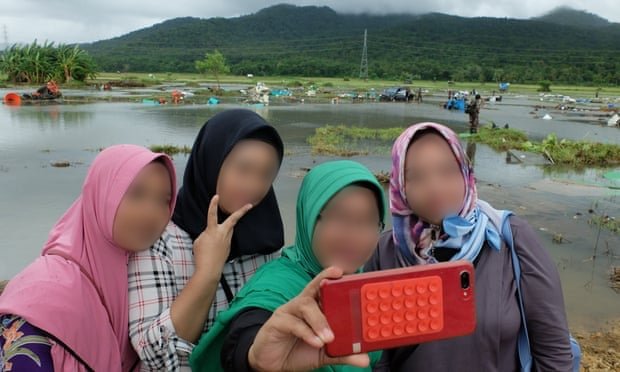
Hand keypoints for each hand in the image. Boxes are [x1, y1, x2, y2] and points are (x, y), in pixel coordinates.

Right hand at [193, 195, 251, 274]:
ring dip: (227, 227)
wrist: (209, 269)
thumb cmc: (201, 255)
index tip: (216, 196)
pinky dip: (220, 240)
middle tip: (249, 205)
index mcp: (213, 231)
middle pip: (233, 219)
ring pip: (229, 229)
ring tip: (217, 235)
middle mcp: (223, 234)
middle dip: (241, 211)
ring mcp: (227, 241)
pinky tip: (214, 248)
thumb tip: (211, 234)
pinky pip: (225, 239)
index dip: (213, 205)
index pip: (212, 214)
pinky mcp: (228, 247)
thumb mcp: (199, 241)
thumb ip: (206, 234)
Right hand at [248, 266, 370, 371]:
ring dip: (319, 321)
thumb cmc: (298, 350)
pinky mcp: (276, 324)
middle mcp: (300, 304)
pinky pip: (293, 324)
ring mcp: (287, 312)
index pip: (322, 286)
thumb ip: (343, 354)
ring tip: (329, 337)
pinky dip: (306, 333)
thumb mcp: (325, 353)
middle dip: (326, 285)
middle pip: (314, 289)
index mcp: (313, 307)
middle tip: (340, 293)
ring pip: (305, 305)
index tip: (342, 271)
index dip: (330, 276)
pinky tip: (316, 342)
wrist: (273, 365)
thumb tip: (365, 360)